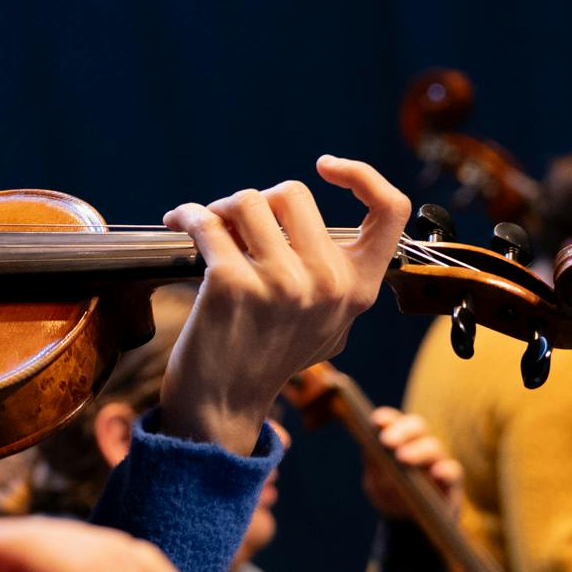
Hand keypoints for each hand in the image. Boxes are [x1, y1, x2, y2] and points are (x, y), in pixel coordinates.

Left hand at [157, 155, 413, 452]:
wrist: (223, 405)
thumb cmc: (269, 357)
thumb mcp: (327, 323)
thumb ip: (335, 278)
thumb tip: (316, 223)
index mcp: (359, 289)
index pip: (391, 211)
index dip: (362, 175)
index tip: (326, 166)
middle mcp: (327, 284)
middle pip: (293, 194)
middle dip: (258, 202)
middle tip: (238, 226)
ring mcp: (282, 284)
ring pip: (248, 201)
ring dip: (222, 208)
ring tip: (211, 229)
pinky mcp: (234, 284)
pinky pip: (207, 221)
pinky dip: (187, 216)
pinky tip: (180, 223)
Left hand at [360, 406, 460, 519]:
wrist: (411, 526)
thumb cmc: (392, 497)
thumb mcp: (376, 482)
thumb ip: (374, 463)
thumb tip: (369, 444)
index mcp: (400, 440)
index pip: (394, 422)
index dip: (386, 418)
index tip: (376, 422)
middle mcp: (421, 446)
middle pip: (417, 427)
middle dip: (401, 430)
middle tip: (387, 441)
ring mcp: (438, 462)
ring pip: (433, 447)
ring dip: (418, 450)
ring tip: (402, 458)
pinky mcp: (451, 483)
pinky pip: (453, 472)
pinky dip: (445, 470)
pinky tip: (436, 473)